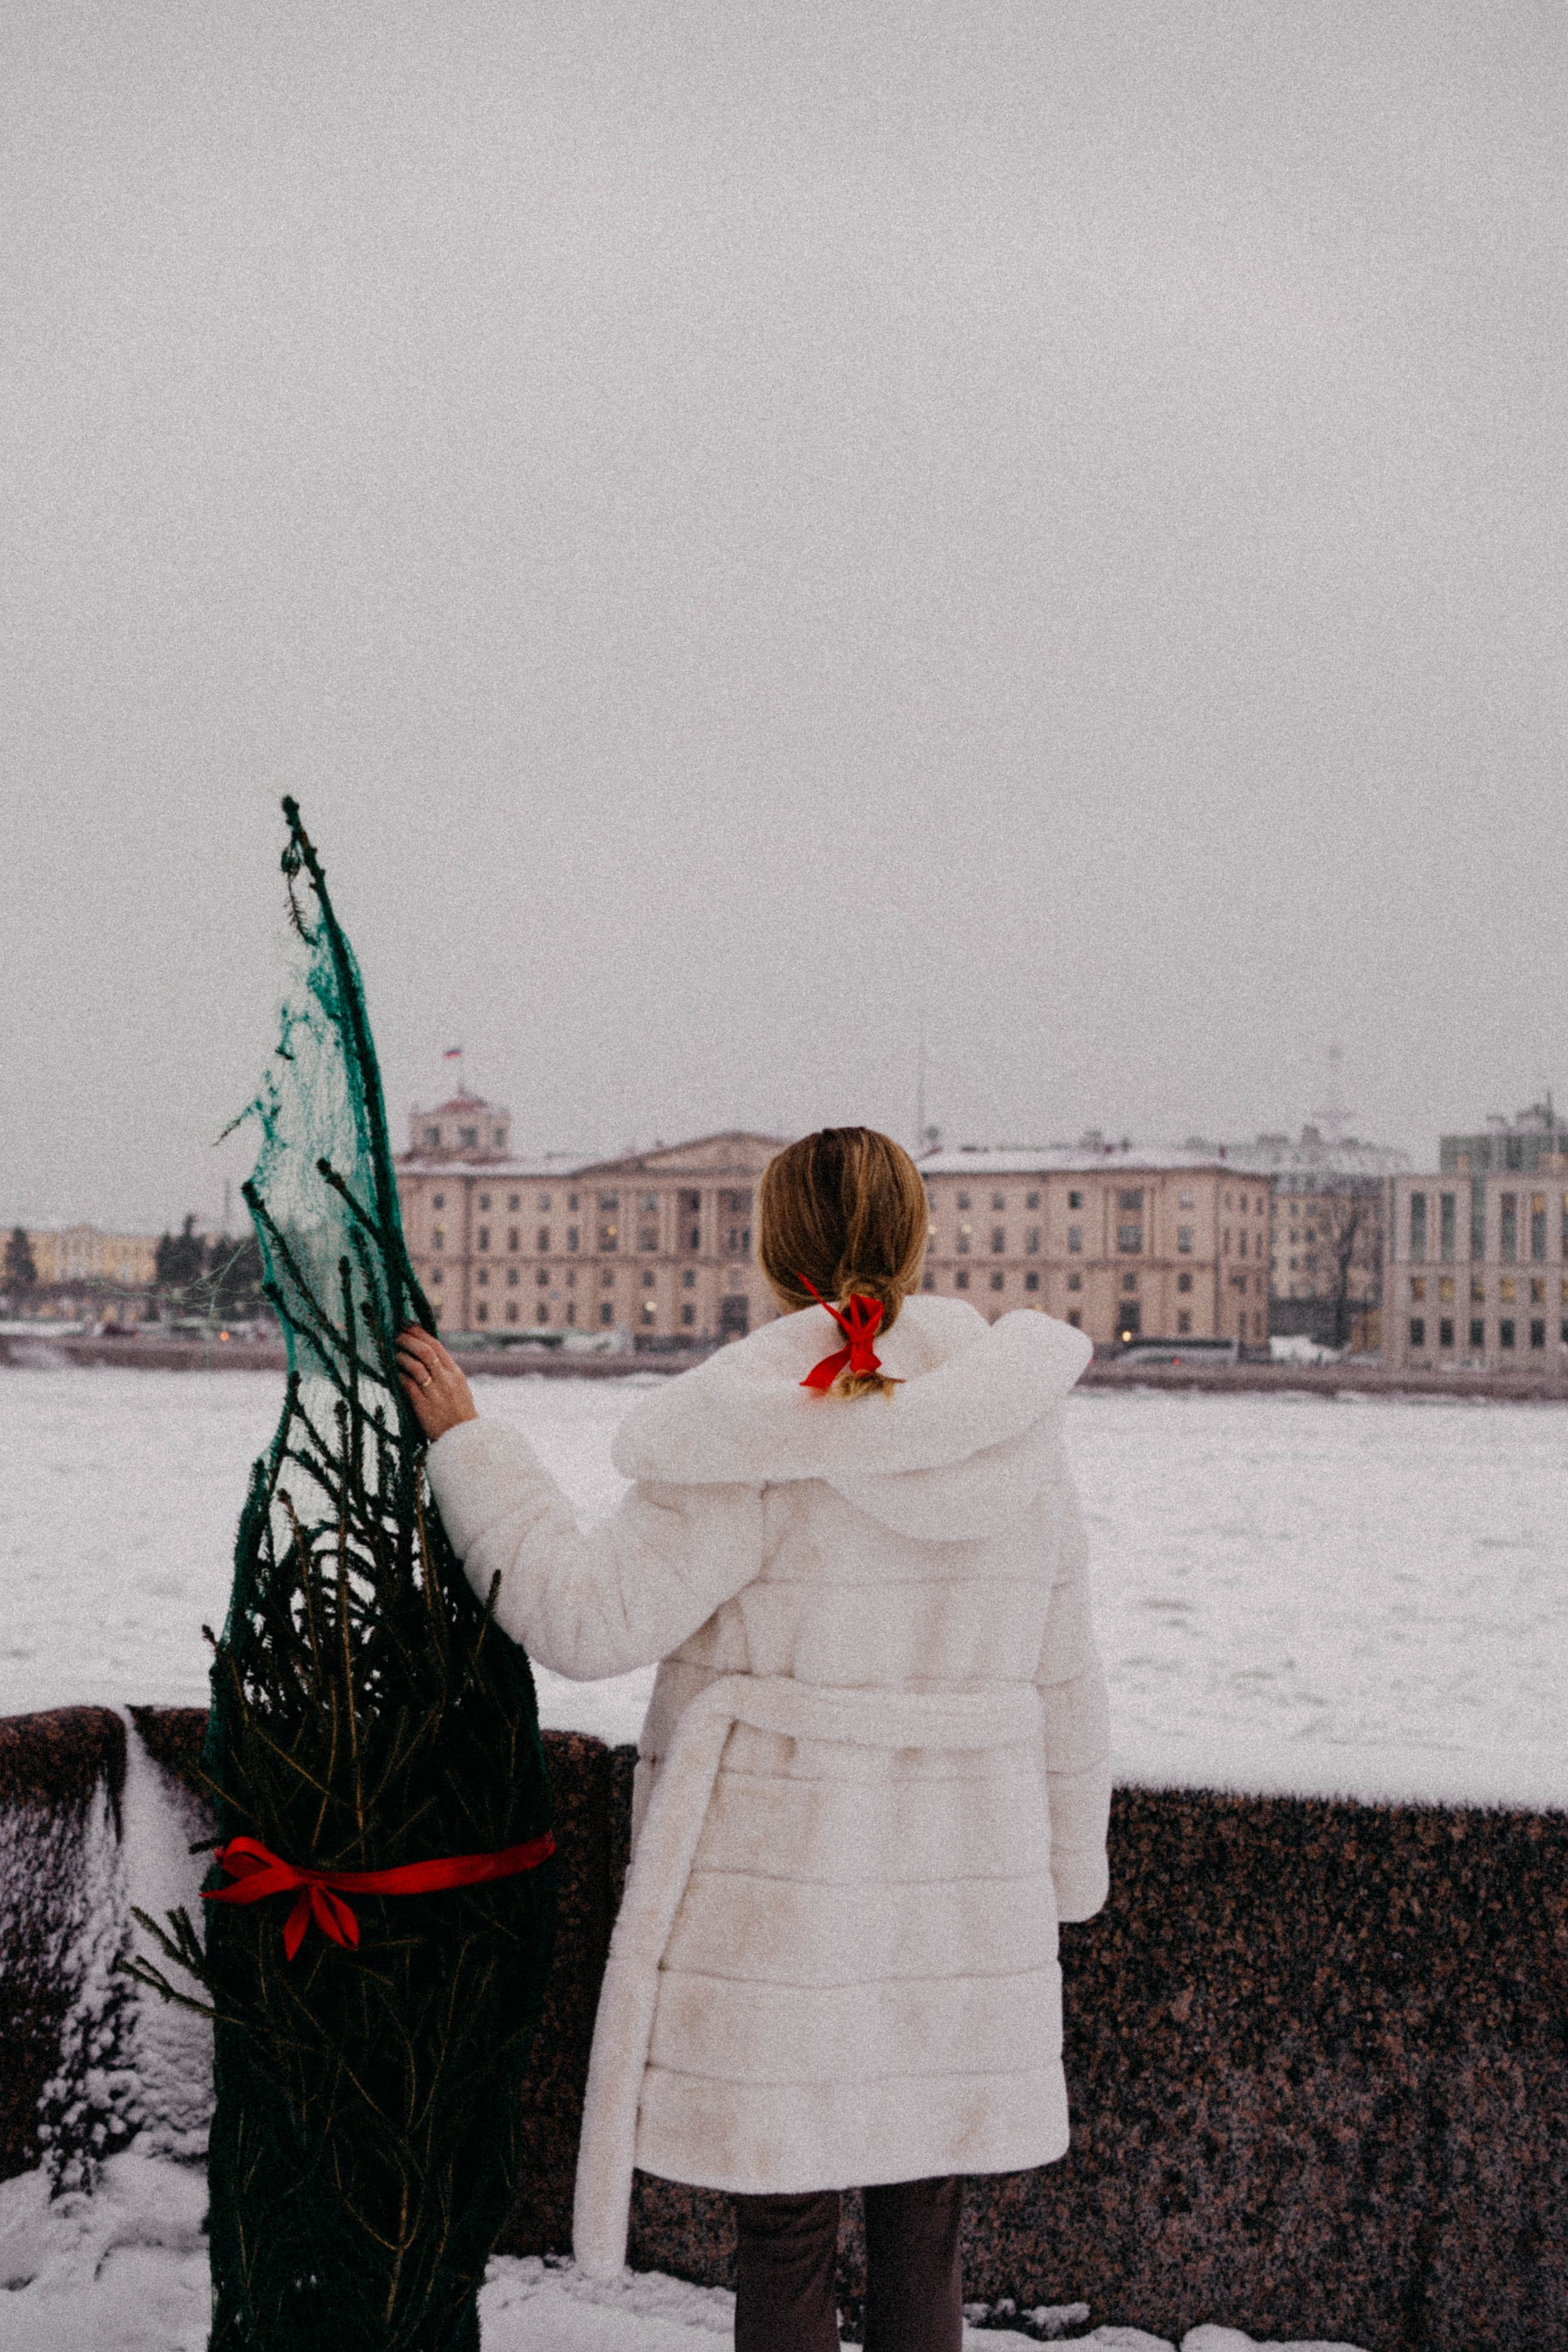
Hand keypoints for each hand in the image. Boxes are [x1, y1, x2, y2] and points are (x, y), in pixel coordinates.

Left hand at [396, 1326, 478, 1441]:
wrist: (463, 1440)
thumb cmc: (458, 1414)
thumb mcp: (458, 1388)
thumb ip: (444, 1372)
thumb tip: (427, 1355)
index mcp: (455, 1373)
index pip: (436, 1346)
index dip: (420, 1332)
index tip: (407, 1324)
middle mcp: (446, 1380)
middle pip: (426, 1352)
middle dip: (408, 1340)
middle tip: (396, 1335)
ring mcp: (435, 1393)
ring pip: (416, 1366)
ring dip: (401, 1356)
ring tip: (393, 1353)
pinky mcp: (423, 1406)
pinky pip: (408, 1385)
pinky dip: (399, 1375)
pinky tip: (392, 1372)